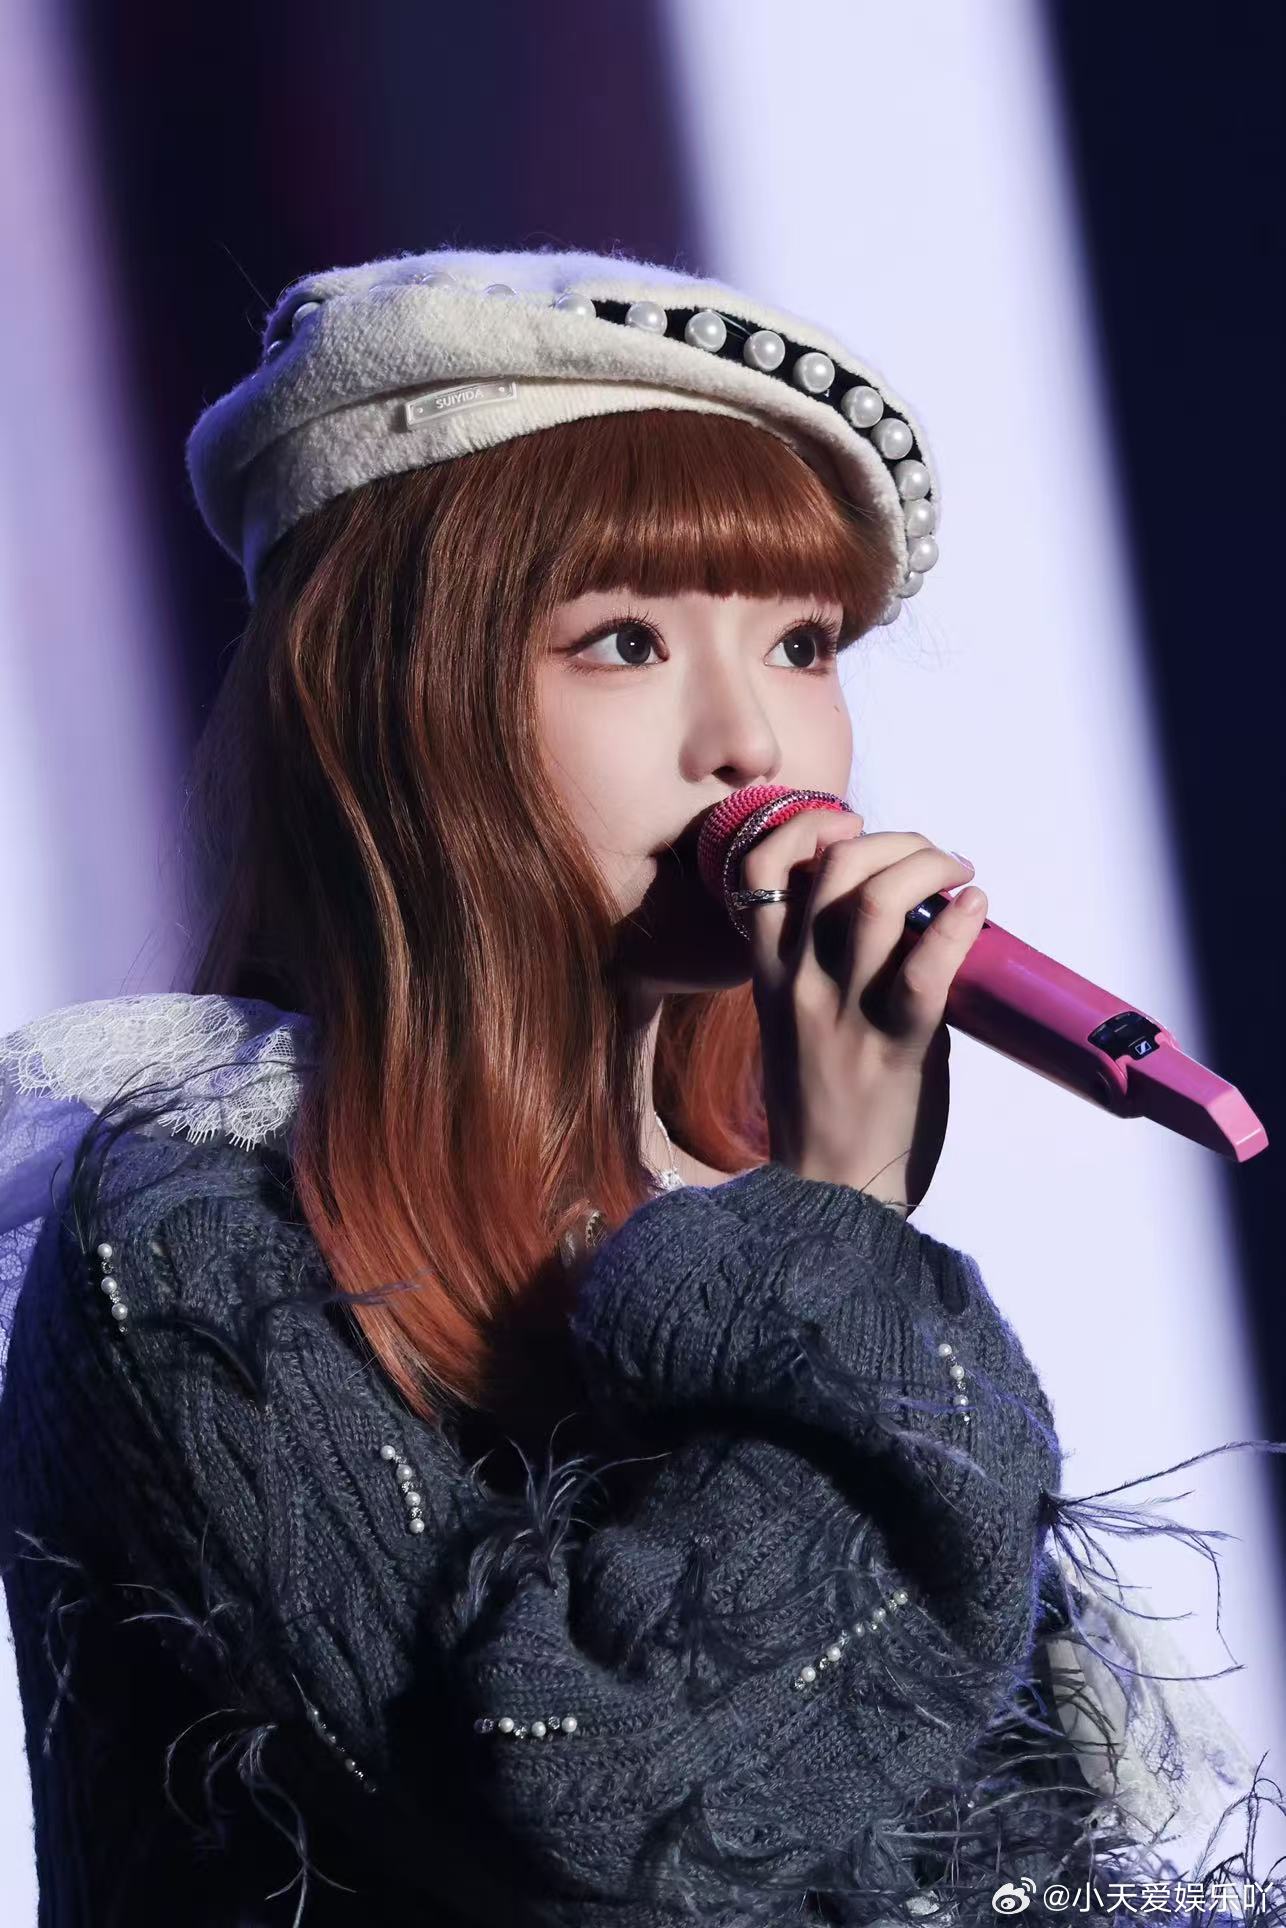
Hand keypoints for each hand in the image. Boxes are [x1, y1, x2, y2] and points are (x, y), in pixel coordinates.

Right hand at [740, 811, 986, 1215]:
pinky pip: (926, 967)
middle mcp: (797, 984)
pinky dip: (957, 923)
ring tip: (960, 871)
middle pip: (832, 869)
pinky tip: (977, 907)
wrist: (828, 1194)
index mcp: (767, 976)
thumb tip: (888, 908)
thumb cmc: (823, 1107)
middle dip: (892, 841)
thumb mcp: (795, 1022)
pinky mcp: (896, 1046)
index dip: (804, 825)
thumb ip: (819, 966)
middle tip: (933, 855)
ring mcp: (843, 1013)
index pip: (759, 870)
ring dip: (928, 866)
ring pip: (876, 902)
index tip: (849, 824)